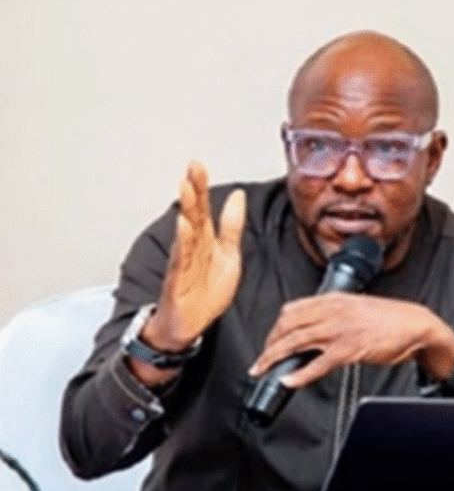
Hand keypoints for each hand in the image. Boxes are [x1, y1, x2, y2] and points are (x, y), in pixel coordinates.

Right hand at [141, 161, 245, 352]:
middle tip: (192, 168)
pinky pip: (181, 259)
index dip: (201, 186)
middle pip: (192, 214)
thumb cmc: (205, 292)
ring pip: (186, 232)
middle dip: (192, 190)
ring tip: (187, 189)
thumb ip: (232, 226)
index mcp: (205, 240)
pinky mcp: (178, 280)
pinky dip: (183, 242)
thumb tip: (238, 196)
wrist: (192, 325)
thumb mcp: (228, 255)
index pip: (202, 208)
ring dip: (186, 210)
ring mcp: (183, 263)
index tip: (198, 165)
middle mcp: (192, 248)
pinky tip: (183, 226)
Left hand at [249, 292, 453, 387]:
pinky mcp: (348, 349)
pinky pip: (317, 364)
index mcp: (332, 298)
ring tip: (264, 370)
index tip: (269, 340)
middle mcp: (332, 311)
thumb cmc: (389, 318)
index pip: (292, 309)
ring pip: (295, 343)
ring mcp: (339, 330)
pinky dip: (299, 375)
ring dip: (274, 358)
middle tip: (260, 360)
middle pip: (287, 326)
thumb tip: (313, 328)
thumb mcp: (355, 306)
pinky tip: (289, 381)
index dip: (275, 327)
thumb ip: (333, 313)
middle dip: (269, 345)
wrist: (415, 324)